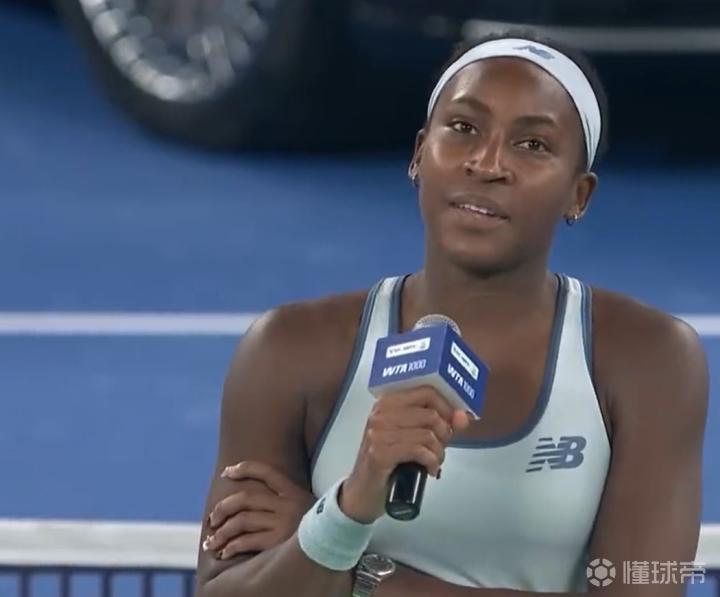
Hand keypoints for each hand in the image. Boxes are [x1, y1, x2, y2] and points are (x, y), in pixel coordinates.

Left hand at [203, 461, 315, 558]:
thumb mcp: (310, 507)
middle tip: (213, 518)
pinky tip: (225, 552)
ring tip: (212, 541)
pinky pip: (247, 541)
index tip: (227, 472)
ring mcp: (283, 523)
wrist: (337, 546)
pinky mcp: (279, 542)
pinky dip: (232, 547)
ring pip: (242, 521)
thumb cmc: (321, 530)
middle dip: (224, 507)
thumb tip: (260, 503)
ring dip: (222, 532)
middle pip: (246, 498)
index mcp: (295, 492)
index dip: (244, 469)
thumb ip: (289, 501)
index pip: (266, 471)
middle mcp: (288, 504)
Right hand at [340, 386, 469, 523]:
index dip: (446, 406)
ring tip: (434, 461)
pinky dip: (431, 461)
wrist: (363, 492)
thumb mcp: (415, 437)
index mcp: (388, 402)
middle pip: (430, 413)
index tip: (452, 422)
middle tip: (440, 447)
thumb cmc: (389, 462)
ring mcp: (378, 432)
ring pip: (428, 433)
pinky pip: (419, 450)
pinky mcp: (380, 453)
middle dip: (444, 433)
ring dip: (438, 451)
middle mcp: (381, 413)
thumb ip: (440, 424)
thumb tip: (463, 416)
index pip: (426, 390)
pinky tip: (429, 469)